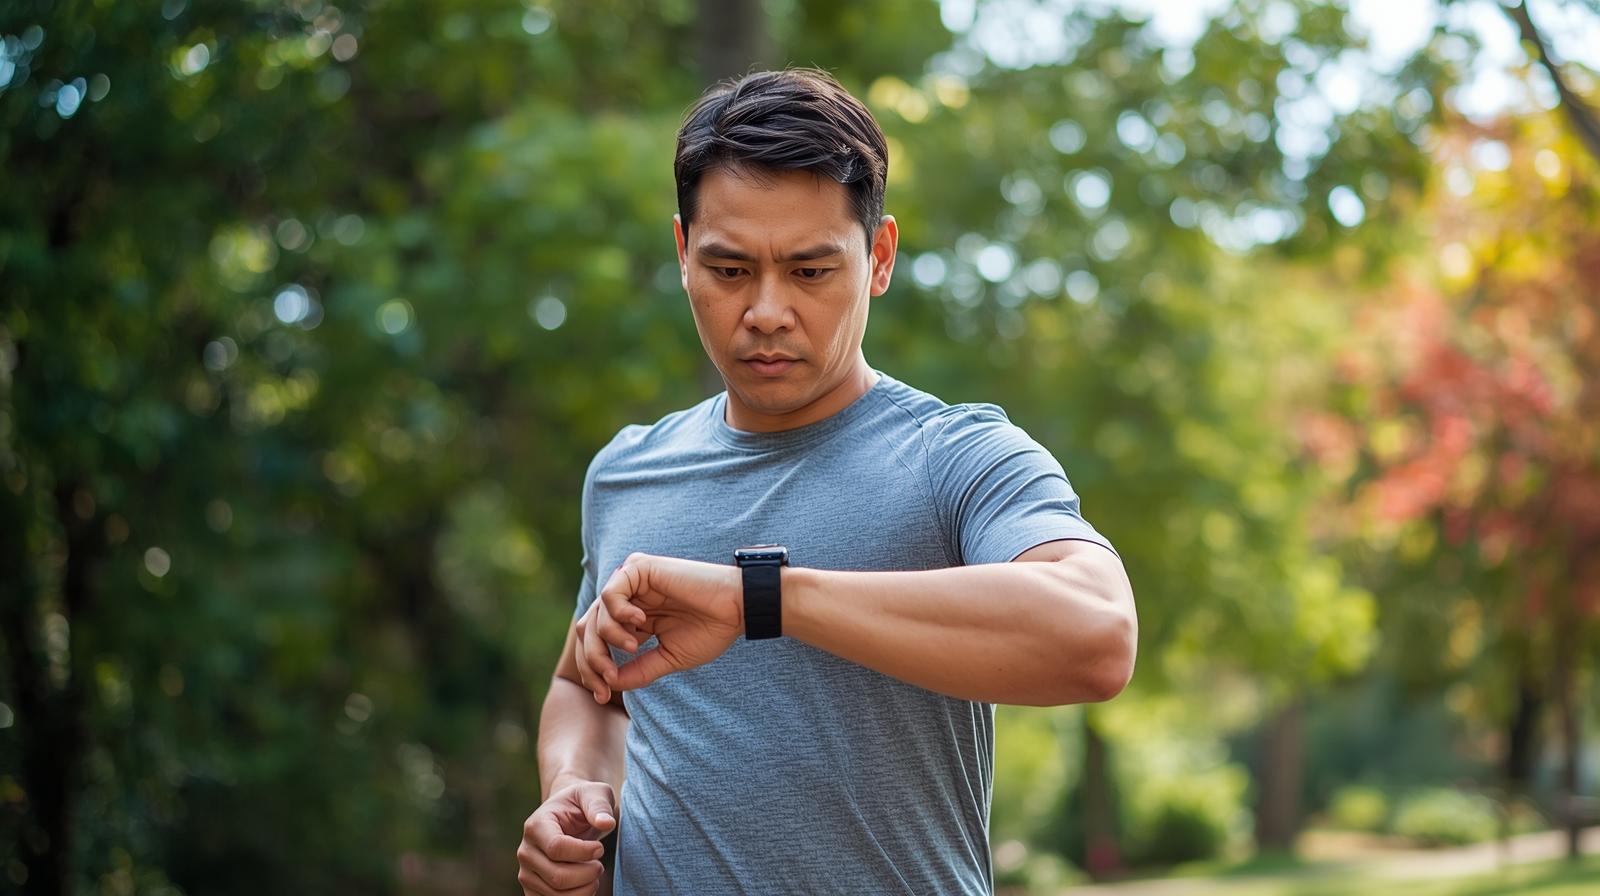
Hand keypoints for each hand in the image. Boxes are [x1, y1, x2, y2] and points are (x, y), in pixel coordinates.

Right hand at [516, 780, 615, 895]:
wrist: (567, 815)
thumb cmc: (581, 803)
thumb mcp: (593, 794)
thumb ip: (599, 806)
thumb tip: (606, 823)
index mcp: (536, 826)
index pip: (557, 848)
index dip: (584, 853)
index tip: (600, 848)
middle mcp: (525, 851)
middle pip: (557, 877)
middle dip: (588, 874)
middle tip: (599, 864)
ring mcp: (526, 873)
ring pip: (557, 895)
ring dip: (585, 889)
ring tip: (593, 873)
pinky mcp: (532, 889)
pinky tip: (585, 885)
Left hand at [575, 552, 742, 697]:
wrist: (736, 610)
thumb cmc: (709, 631)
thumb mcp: (667, 658)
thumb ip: (638, 670)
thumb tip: (609, 684)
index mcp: (632, 617)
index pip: (596, 642)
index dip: (593, 670)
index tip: (603, 696)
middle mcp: (628, 598)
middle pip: (588, 629)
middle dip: (592, 659)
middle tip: (609, 679)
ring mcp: (632, 581)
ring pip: (595, 614)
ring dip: (609, 638)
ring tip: (634, 647)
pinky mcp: (640, 567)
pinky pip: (610, 593)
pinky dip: (618, 614)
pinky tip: (640, 623)